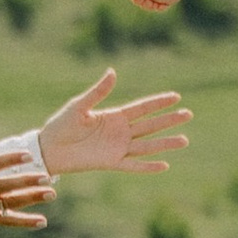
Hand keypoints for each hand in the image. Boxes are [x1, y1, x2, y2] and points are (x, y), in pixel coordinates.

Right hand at [0, 119, 55, 230]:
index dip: (10, 159)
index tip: (28, 154)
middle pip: (6, 186)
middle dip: (27, 182)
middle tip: (47, 177)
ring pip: (10, 203)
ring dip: (31, 199)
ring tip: (51, 194)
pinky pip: (6, 221)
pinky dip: (24, 222)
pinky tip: (41, 221)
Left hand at [35, 70, 192, 177]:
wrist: (49, 149)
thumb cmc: (61, 125)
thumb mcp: (79, 106)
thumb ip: (98, 92)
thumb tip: (113, 72)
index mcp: (114, 116)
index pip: (142, 108)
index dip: (158, 102)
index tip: (176, 97)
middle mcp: (120, 132)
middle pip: (150, 125)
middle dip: (169, 120)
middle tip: (188, 114)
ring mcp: (117, 148)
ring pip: (147, 145)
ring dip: (165, 143)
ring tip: (185, 140)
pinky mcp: (111, 162)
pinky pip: (133, 165)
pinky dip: (148, 166)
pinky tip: (164, 165)